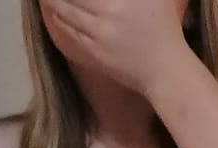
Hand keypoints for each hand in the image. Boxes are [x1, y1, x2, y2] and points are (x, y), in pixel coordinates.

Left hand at [42, 0, 191, 98]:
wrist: (166, 71)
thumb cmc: (164, 28)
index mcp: (121, 0)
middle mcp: (108, 14)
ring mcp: (100, 36)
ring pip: (66, 12)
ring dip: (51, 1)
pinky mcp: (95, 53)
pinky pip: (70, 33)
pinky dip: (59, 20)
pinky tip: (54, 12)